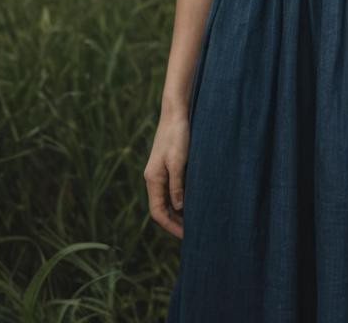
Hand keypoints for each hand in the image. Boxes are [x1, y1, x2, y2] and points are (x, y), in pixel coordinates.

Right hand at [144, 111, 189, 239]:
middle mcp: (153, 177)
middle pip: (161, 208)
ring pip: (166, 199)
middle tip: (192, 232)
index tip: (186, 236)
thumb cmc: (178, 135)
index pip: (158, 212)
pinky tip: (192, 200)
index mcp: (153, 179)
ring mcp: (159, 171)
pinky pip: (171, 188)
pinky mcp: (167, 164)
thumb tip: (179, 208)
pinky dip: (180, 198)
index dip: (171, 226)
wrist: (176, 111)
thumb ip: (177, 185)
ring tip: (194, 220)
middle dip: (174, 222)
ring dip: (177, 211)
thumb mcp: (178, 161)